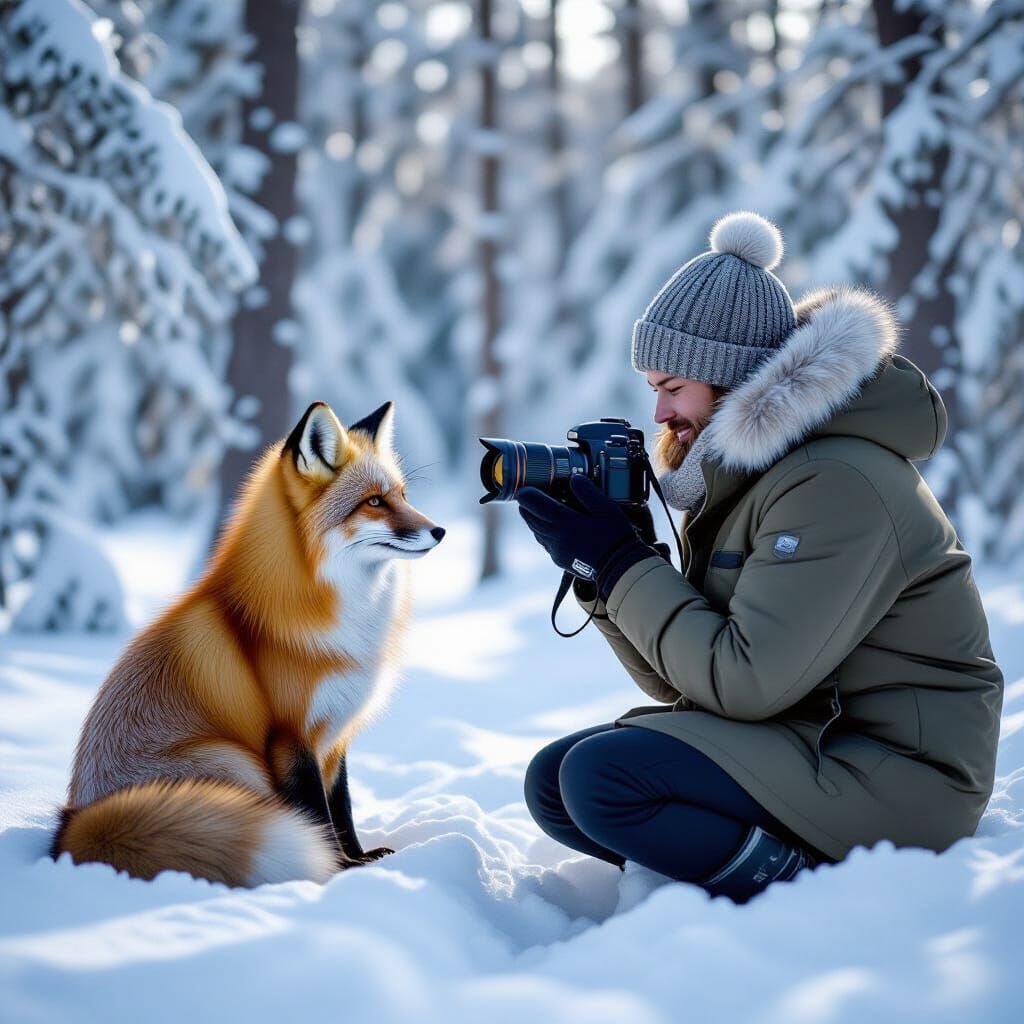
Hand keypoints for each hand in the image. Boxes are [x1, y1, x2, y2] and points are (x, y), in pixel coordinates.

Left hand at [518, 475, 655, 598]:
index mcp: (565, 522)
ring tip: (534, 510)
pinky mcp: (561, 560)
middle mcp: (556, 537)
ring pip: (536, 532)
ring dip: (533, 520)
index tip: (525, 488)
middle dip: (526, 506)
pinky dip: (542, 533)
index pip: (536, 505)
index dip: (527, 495)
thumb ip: (588, 491)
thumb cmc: (615, 537)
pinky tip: (549, 529)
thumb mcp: (607, 508)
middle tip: (526, 497)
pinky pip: (545, 543)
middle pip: (531, 519)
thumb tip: (574, 479)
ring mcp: (557, 550)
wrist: (619, 567)